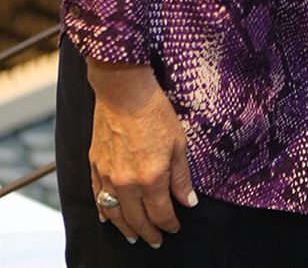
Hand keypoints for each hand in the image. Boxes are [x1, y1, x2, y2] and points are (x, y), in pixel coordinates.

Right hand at [87, 60, 196, 246]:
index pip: (160, 213)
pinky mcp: (95, 166)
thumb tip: (188, 202)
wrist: (124, 92)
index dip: (169, 224)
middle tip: (155, 241)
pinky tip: (108, 218)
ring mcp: (108, 176)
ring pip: (115, 214)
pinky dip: (104, 211)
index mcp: (151, 179)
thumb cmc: (154, 113)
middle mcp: (126, 184)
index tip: (175, 228)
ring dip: (125, 229)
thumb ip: (181, 177)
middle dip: (148, 232)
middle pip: (137, 219)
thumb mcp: (179, 143)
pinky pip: (97, 198)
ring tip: (134, 237)